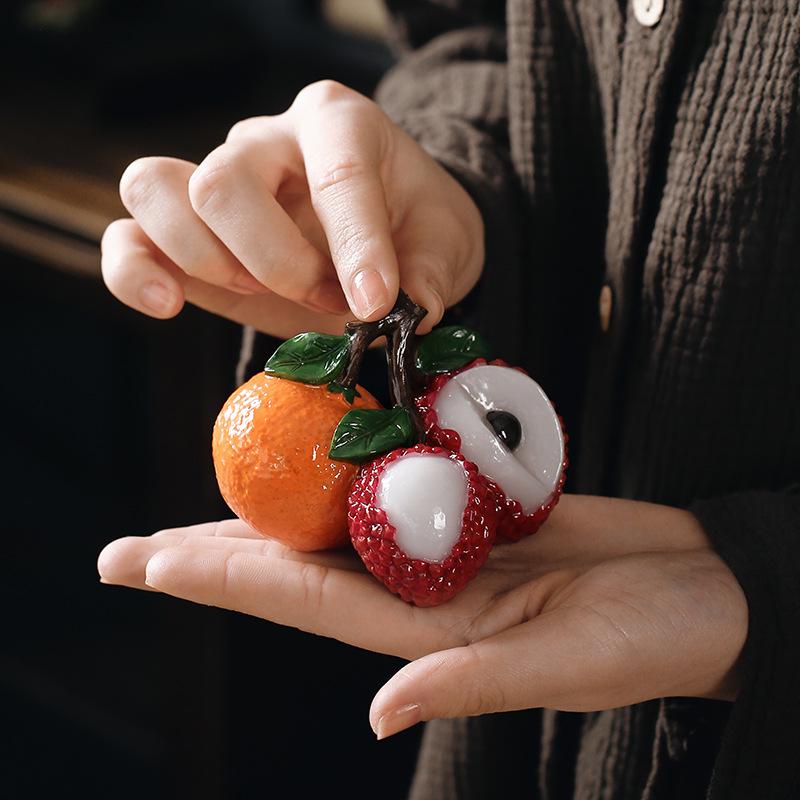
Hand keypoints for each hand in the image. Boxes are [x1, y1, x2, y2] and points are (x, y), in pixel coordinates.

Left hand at [97, 495, 746, 738]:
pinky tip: (316, 452)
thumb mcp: (568, 667)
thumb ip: (473, 684)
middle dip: (212, 555)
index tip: (147, 565)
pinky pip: (398, 484)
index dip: (221, 582)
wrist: (702, 590)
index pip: (301, 603)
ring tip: (204, 495)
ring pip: (335, 523)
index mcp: (431, 632)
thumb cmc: (653, 639)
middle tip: (133, 546)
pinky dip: (350, 467)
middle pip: (296, 565)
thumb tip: (379, 710)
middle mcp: (422, 587)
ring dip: (270, 510)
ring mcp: (447, 546)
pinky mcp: (479, 508)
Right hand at [101, 81, 483, 337]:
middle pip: (224, 181)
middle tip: (325, 298)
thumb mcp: (445, 242)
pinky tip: (167, 302)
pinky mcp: (188, 232)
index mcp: (340, 124)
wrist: (385, 236)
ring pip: (155, 190)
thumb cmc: (414, 225)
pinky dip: (132, 271)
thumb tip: (410, 310)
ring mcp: (219, 180)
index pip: (336, 171)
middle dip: (274, 261)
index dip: (354, 243)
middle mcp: (268, 141)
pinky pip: (129, 235)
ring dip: (208, 261)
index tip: (373, 303)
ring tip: (262, 293)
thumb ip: (431, 272)